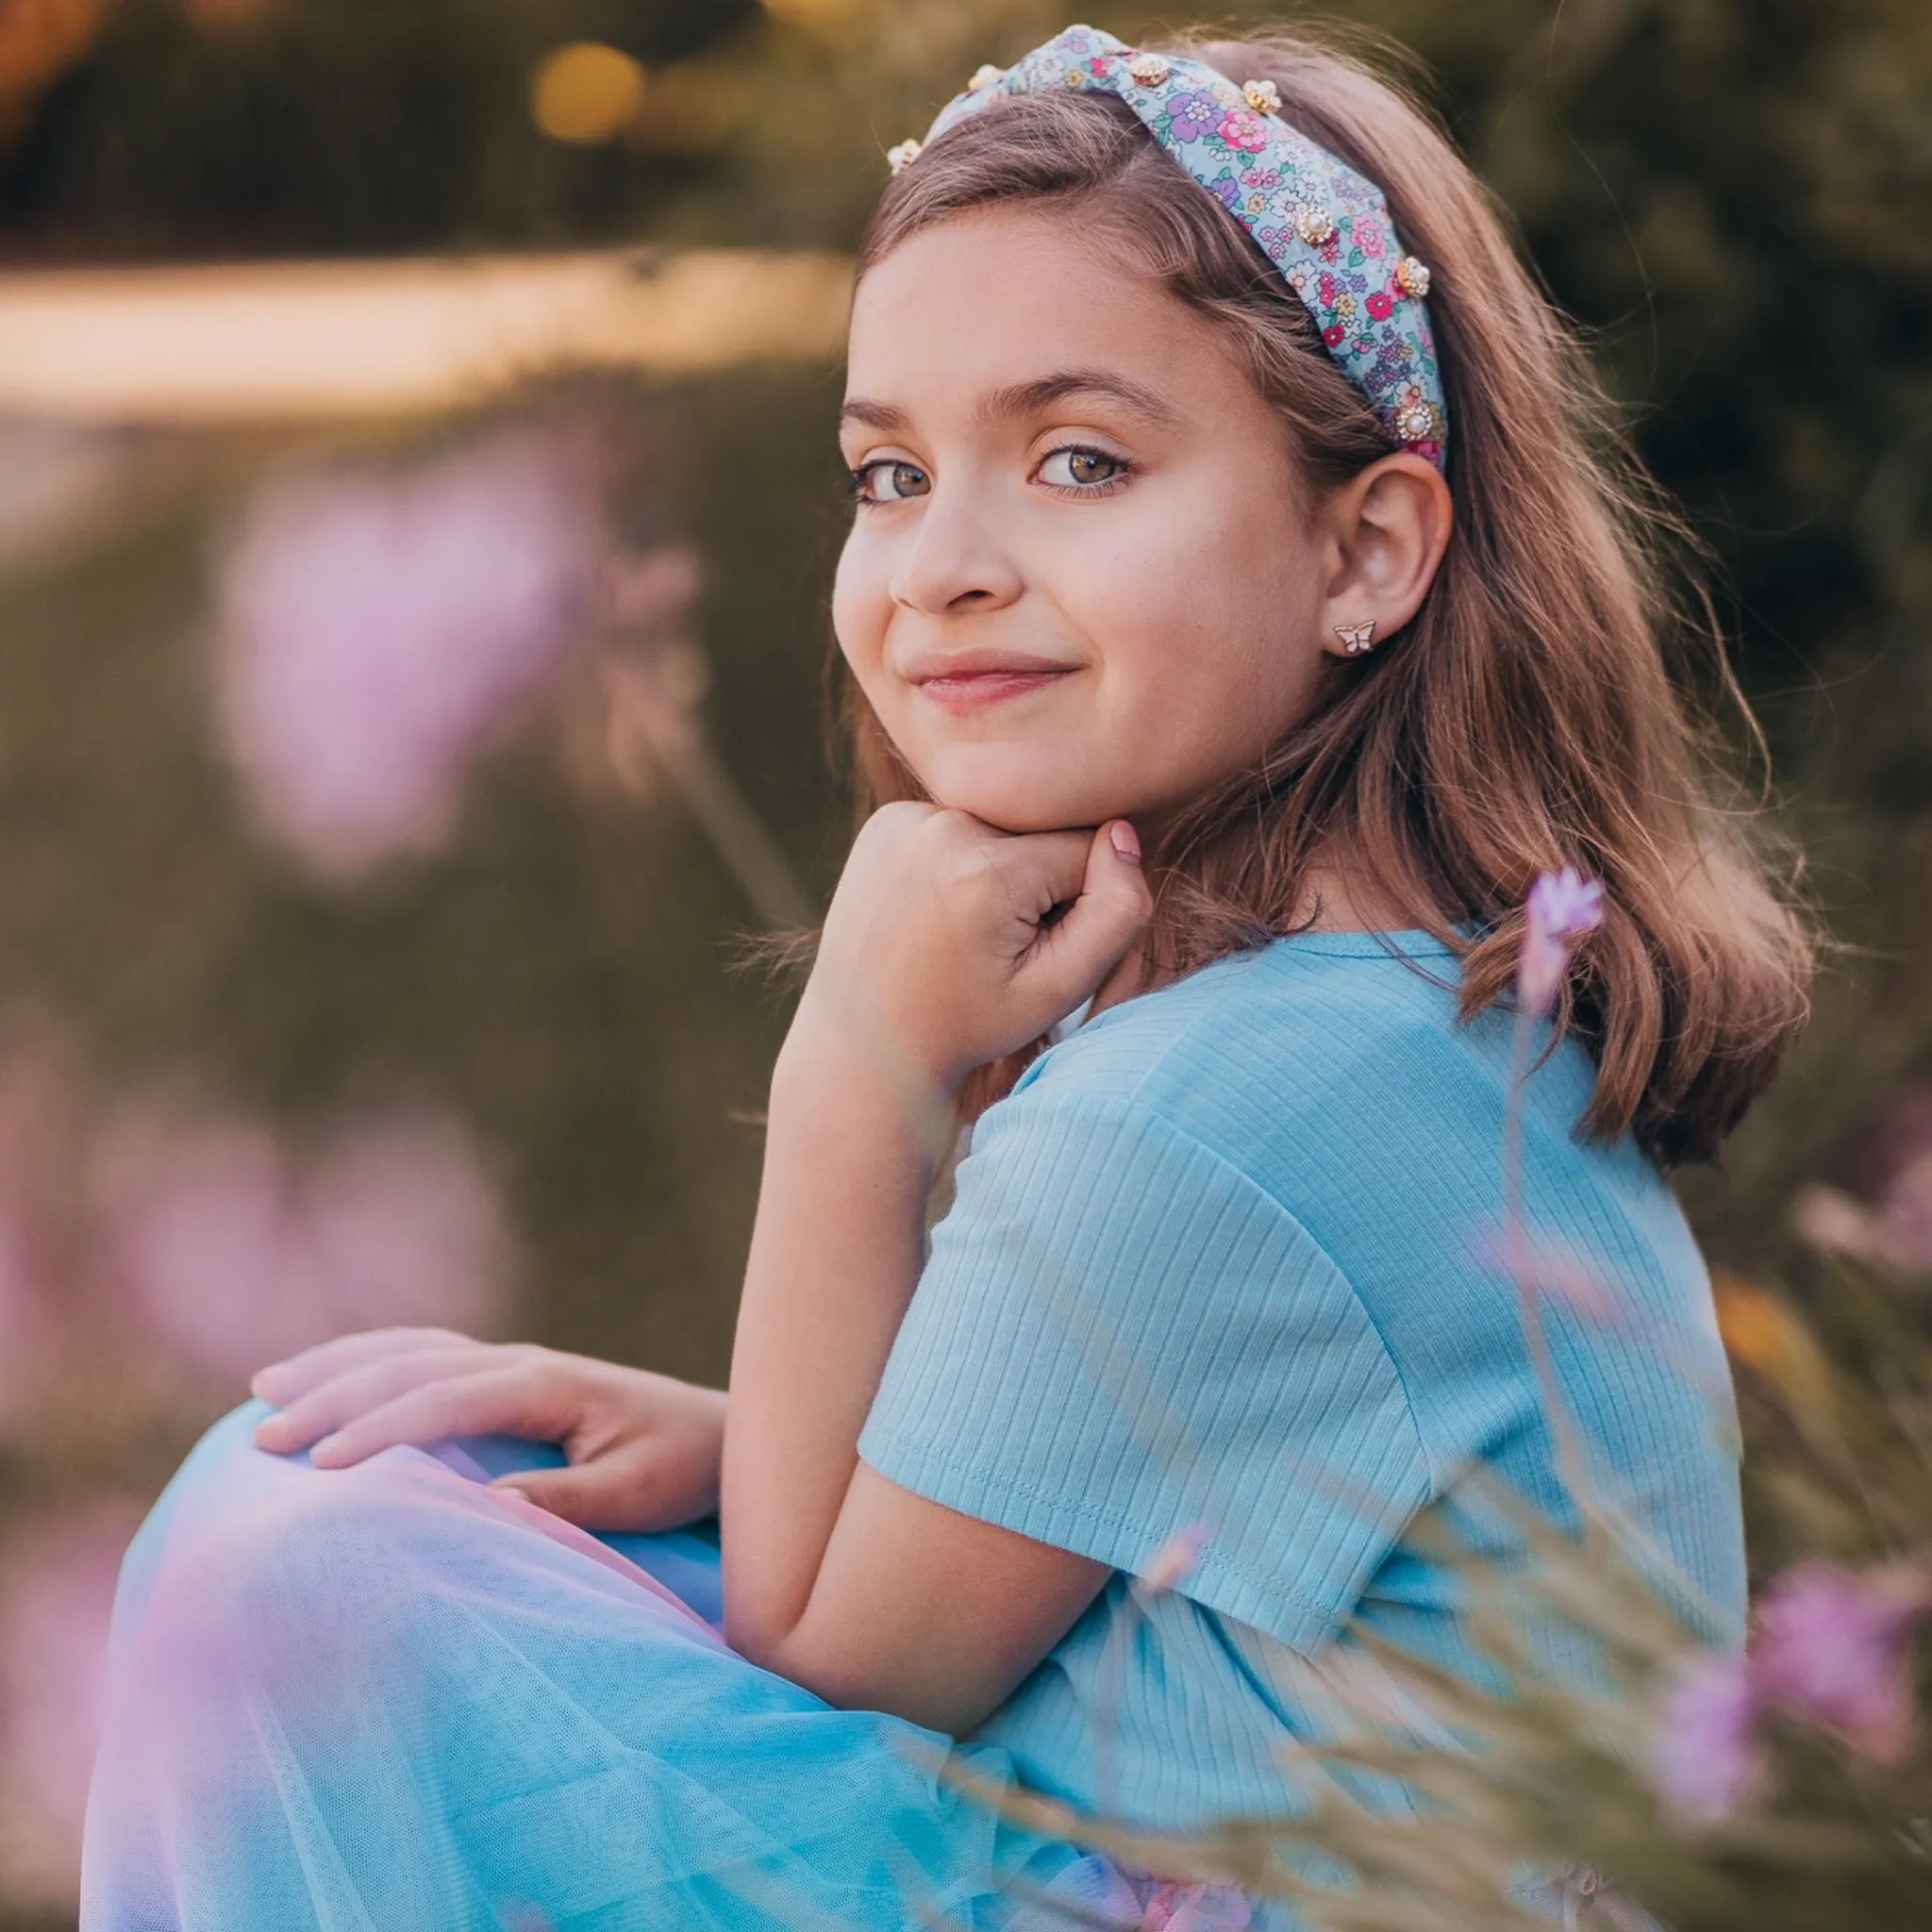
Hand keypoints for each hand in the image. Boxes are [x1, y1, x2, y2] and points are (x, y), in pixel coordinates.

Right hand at [249, 1328, 727, 1532]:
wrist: (719, 1435)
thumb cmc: (679, 1469)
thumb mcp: (635, 1494)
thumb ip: (566, 1501)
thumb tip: (487, 1507)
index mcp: (547, 1385)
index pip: (448, 1399)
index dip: (384, 1428)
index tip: (325, 1466)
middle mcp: (521, 1362)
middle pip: (412, 1368)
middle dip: (335, 1397)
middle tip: (266, 1437)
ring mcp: (511, 1361)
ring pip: (407, 1352)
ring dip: (337, 1368)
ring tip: (265, 1390)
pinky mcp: (505, 1373)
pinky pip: (423, 1354)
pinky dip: (367, 1358)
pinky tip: (325, 1371)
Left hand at [794, 803, 1151, 1101]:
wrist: (865, 1043)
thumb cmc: (969, 1025)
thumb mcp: (1058, 990)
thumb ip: (1117, 913)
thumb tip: (1122, 832)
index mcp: (988, 871)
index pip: (1088, 850)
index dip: (1077, 903)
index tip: (1035, 947)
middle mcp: (943, 827)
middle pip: (1042, 833)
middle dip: (1039, 883)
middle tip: (995, 945)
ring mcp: (906, 819)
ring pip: (1002, 826)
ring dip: (1000, 868)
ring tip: (963, 930)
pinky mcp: (886, 820)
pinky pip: (959, 823)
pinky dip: (961, 859)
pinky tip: (937, 908)